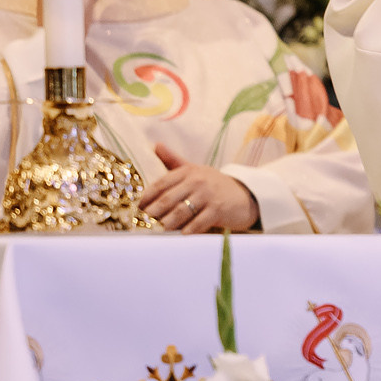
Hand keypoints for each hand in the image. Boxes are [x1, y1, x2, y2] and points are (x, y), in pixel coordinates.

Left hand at [139, 141, 259, 233]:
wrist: (245, 195)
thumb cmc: (213, 184)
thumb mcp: (194, 170)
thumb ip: (173, 160)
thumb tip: (156, 145)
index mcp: (188, 171)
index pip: (161, 184)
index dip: (146, 197)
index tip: (134, 209)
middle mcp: (197, 180)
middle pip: (168, 199)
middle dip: (152, 212)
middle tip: (140, 223)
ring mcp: (209, 194)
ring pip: (181, 211)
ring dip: (167, 223)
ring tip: (156, 231)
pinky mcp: (219, 209)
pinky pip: (200, 221)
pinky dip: (189, 229)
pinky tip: (180, 234)